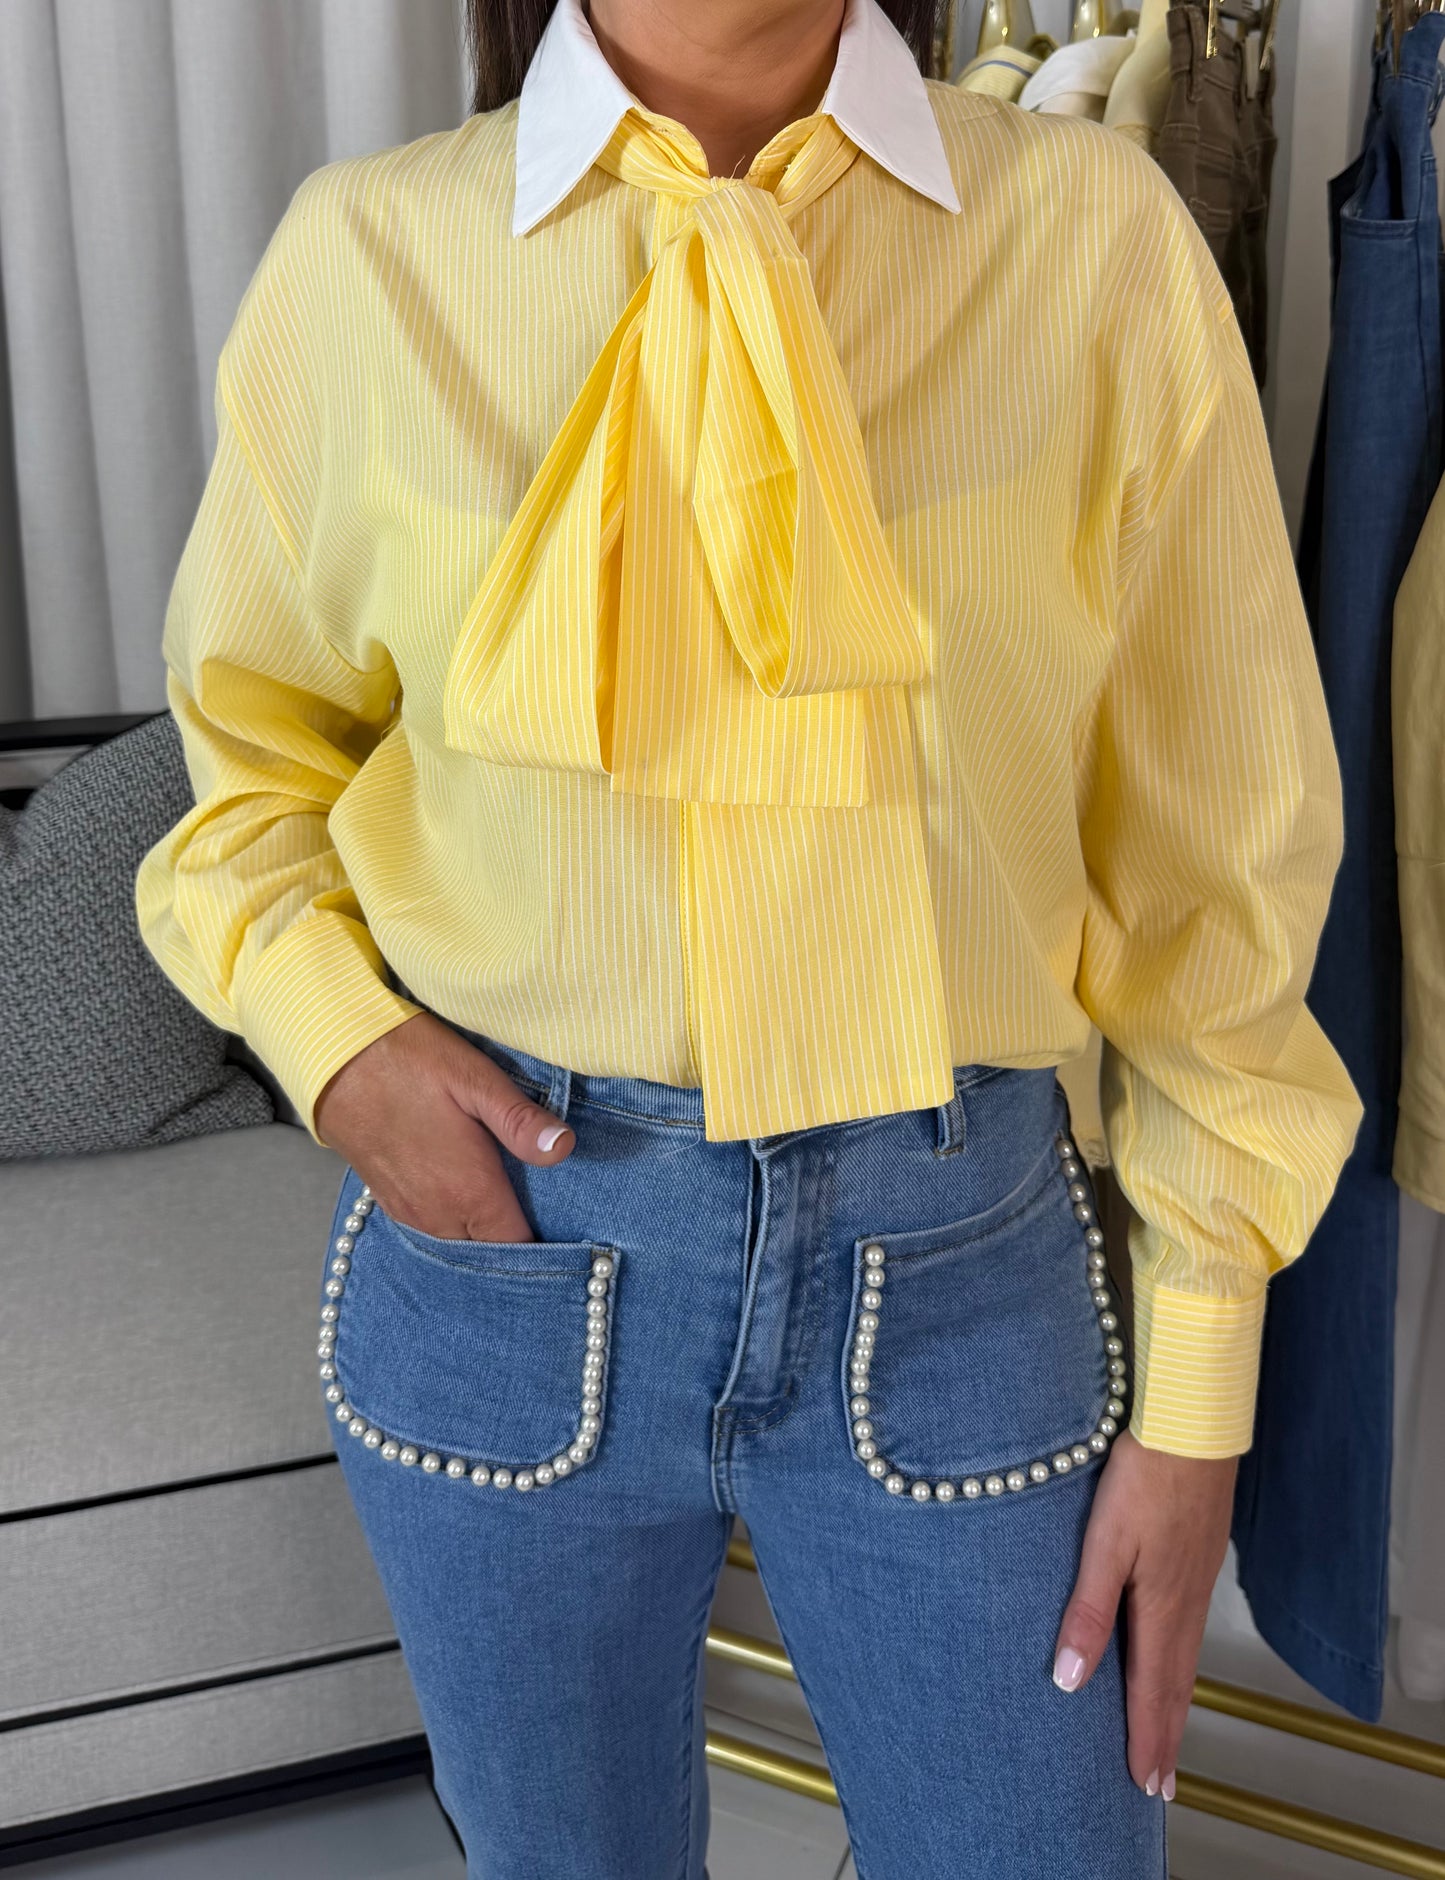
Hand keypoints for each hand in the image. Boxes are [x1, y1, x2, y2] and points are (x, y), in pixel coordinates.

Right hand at [313, 1013, 575, 1241]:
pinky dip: (455, 1226)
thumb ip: (520, 1120)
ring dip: (484, 1235)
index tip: (568, 1226)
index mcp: (469, 1193)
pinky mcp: (391, 1202)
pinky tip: (469, 1200)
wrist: (334, 1060)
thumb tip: (565, 1148)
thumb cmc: (409, 1062)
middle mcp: (439, 1215)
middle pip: (490, 1252)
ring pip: (460, 1246)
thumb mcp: (475, 1078)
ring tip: (511, 1207)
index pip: (519, 1248)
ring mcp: (411, 1213)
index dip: (547, 1243)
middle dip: (516, 1240)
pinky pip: (434, 1232)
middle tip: (545, 1213)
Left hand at [1050, 1426, 1237, 1801]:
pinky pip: (1189, 1625)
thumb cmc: (1145, 1474)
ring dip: (1175, 1701)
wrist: (1193, 1421)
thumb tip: (1071, 1681)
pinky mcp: (1199, 1551)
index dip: (1148, 1740)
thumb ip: (1088, 1611)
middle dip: (1166, 1735)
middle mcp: (1186, 1599)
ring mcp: (1196, 1575)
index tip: (1146, 1786)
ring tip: (1167, 1733)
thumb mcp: (1105, 1542)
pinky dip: (1181, 1659)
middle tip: (1160, 1784)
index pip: (1154, 1691)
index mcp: (1162, 1606)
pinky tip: (1171, 1652)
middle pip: (1176, 1683)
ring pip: (1185, 1655)